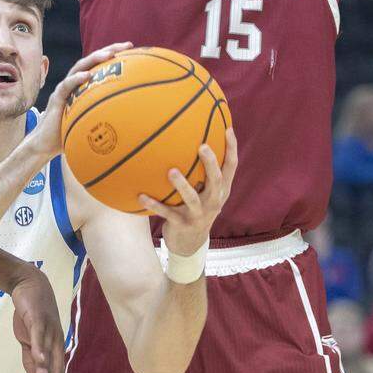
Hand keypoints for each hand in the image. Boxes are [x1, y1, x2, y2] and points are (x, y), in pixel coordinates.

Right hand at [9, 266, 67, 372]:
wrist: (28, 285)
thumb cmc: (30, 314)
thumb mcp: (28, 340)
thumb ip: (31, 358)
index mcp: (54, 344)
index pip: (57, 368)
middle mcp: (55, 338)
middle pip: (57, 363)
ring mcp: (49, 328)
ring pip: (48, 351)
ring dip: (47, 368)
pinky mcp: (38, 318)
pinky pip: (39, 334)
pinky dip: (39, 346)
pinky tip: (39, 358)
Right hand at [27, 42, 132, 157]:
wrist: (45, 145)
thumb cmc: (69, 136)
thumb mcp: (93, 125)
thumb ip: (107, 119)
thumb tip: (133, 124)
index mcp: (84, 87)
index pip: (100, 66)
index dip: (116, 57)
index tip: (134, 50)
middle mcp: (74, 84)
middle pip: (92, 61)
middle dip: (110, 50)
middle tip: (127, 45)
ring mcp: (65, 89)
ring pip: (79, 67)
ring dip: (94, 59)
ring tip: (108, 54)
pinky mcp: (56, 98)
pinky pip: (66, 86)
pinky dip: (76, 79)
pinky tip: (87, 75)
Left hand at [140, 128, 237, 256]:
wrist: (191, 243)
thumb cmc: (196, 208)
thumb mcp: (206, 193)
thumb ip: (203, 172)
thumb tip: (193, 139)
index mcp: (221, 191)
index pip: (231, 167)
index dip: (231, 148)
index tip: (228, 129)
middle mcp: (213, 201)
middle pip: (216, 180)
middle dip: (210, 163)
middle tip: (202, 146)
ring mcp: (198, 214)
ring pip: (192, 198)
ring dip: (182, 185)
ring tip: (171, 171)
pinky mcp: (182, 224)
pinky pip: (166, 212)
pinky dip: (154, 204)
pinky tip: (140, 196)